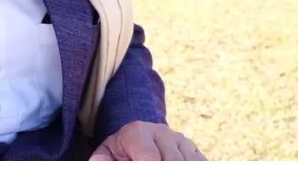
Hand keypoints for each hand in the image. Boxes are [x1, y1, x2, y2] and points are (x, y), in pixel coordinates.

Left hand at [89, 121, 205, 160]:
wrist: (139, 138)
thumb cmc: (121, 152)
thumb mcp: (108, 153)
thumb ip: (103, 160)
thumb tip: (96, 163)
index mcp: (138, 132)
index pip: (150, 158)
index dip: (148, 167)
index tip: (143, 168)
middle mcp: (162, 132)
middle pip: (173, 162)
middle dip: (165, 168)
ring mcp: (181, 141)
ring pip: (188, 162)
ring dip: (180, 167)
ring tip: (165, 168)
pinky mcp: (194, 150)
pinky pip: (200, 163)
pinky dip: (191, 167)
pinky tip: (181, 167)